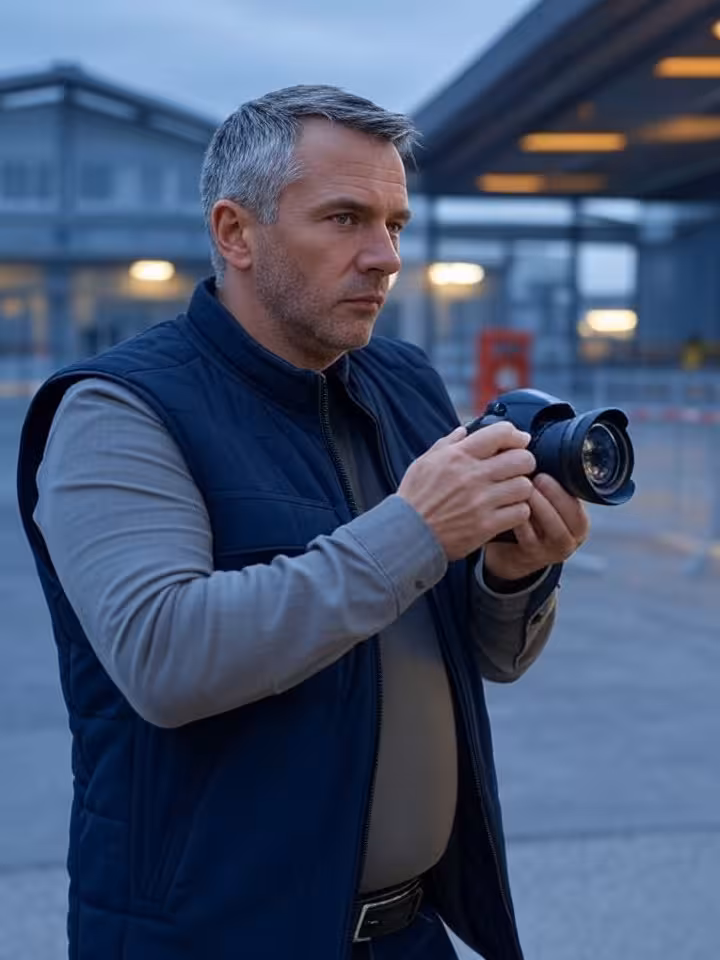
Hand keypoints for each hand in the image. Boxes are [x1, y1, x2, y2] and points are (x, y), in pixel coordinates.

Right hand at [397, 422, 535, 561]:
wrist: (407, 534)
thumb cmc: (414, 498)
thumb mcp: (424, 463)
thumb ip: (446, 444)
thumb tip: (464, 430)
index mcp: (458, 456)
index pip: (502, 433)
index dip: (516, 436)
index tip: (519, 442)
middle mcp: (472, 476)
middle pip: (522, 459)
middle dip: (524, 462)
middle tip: (518, 469)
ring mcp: (481, 502)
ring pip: (525, 486)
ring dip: (522, 489)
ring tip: (511, 492)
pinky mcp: (486, 525)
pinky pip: (521, 512)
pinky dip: (518, 512)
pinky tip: (507, 511)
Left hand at [483, 473, 589, 581]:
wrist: (511, 552)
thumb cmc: (531, 519)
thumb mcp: (546, 504)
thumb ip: (549, 487)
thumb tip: (538, 454)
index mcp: (578, 523)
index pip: (579, 507)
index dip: (564, 491)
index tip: (545, 474)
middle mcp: (570, 538)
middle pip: (572, 518)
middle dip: (555, 496)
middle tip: (537, 479)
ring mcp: (552, 550)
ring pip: (553, 529)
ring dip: (539, 507)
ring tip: (524, 491)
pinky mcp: (532, 556)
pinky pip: (529, 538)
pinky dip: (521, 522)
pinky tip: (510, 507)